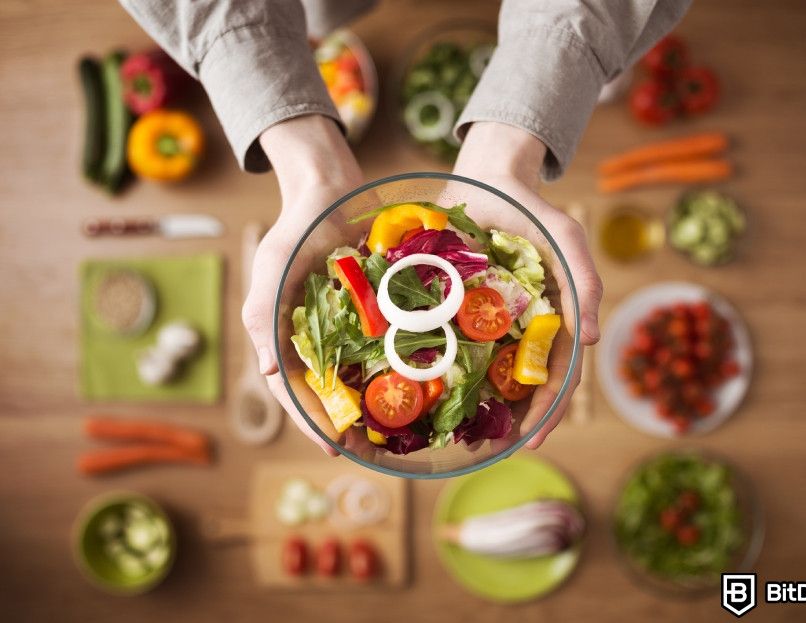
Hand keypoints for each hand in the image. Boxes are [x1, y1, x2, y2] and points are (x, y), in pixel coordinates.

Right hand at [242, 115, 362, 454]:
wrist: (331, 187)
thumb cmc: (298, 226)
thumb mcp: (274, 266)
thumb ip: (265, 316)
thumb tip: (265, 370)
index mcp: (281, 334)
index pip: (293, 390)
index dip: (312, 422)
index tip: (335, 448)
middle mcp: (312, 336)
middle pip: (327, 393)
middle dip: (346, 424)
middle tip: (372, 452)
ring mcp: (343, 326)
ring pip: (356, 377)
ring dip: (371, 406)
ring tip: (394, 435)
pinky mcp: (370, 312)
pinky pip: (382, 348)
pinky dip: (393, 370)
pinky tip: (415, 388)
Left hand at [453, 121, 602, 448]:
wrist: (488, 177)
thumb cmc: (534, 211)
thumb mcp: (567, 239)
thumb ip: (585, 282)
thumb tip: (592, 341)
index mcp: (551, 321)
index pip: (556, 376)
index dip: (547, 411)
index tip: (532, 441)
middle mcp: (518, 328)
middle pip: (519, 383)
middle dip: (512, 420)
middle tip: (495, 449)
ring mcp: (485, 321)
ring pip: (483, 371)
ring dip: (477, 404)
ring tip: (460, 435)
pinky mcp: (452, 308)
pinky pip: (446, 343)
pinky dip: (442, 368)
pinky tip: (426, 391)